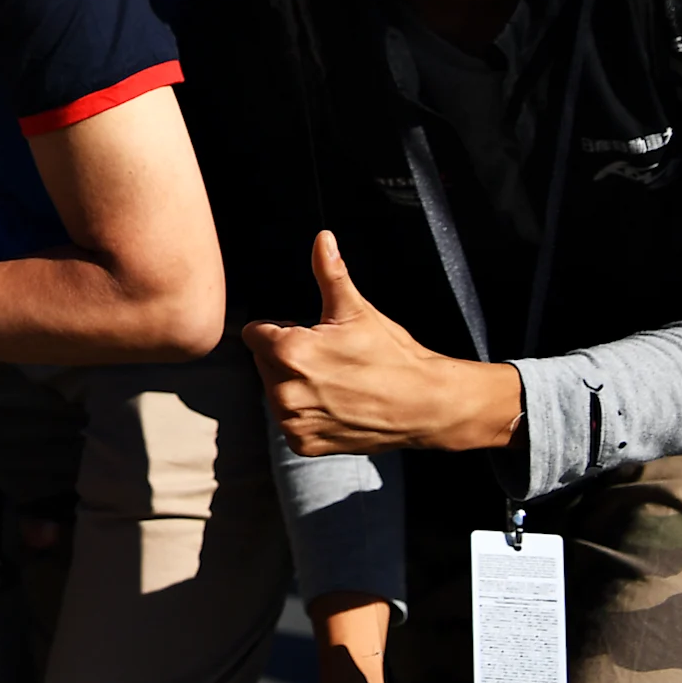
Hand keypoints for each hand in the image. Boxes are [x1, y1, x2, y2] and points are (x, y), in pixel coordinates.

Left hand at [244, 231, 519, 455]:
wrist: (426, 405)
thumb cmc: (393, 355)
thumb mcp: (357, 310)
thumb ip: (330, 272)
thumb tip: (322, 238)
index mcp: (290, 353)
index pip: (255, 334)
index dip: (281, 329)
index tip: (308, 333)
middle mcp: (284, 392)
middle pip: (264, 363)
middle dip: (288, 356)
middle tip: (329, 358)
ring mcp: (293, 422)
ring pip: (275, 392)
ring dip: (294, 385)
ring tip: (334, 381)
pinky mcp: (304, 444)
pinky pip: (289, 422)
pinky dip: (306, 414)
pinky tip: (335, 405)